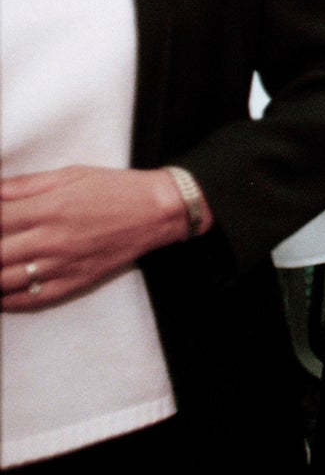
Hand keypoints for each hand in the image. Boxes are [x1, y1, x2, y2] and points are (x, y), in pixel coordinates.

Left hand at [0, 165, 193, 309]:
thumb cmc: (117, 190)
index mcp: (48, 208)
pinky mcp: (76, 281)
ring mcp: (63, 264)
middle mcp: (51, 239)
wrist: (159, 212)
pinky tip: (1, 294)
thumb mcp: (71, 175)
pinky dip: (9, 300)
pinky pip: (33, 299)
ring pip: (6, 281)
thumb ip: (26, 184)